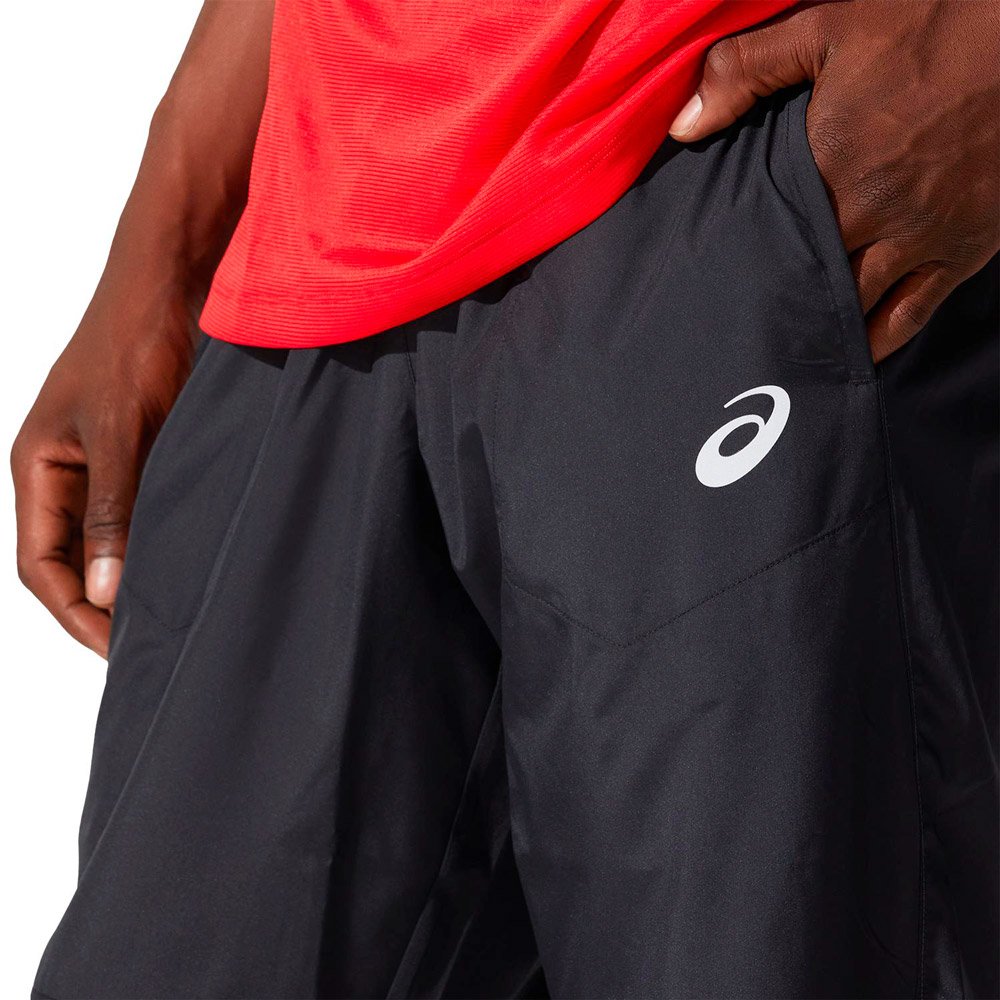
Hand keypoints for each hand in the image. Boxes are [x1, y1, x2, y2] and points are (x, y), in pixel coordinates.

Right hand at [11, 272, 195, 656]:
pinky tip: (189, 567)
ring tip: (172, 618)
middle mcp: (66, 473)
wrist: (175, 282)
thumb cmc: (135, 343)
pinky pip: (143, 515)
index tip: (118, 649)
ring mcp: (106, 464)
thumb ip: (112, 510)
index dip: (74, 613)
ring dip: (133, 579)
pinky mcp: (146, 454)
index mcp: (39, 468)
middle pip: (72, 562)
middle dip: (102, 607)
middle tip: (151, 645)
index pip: (41, 565)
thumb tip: (102, 591)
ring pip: (110, 542)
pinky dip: (160, 546)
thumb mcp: (121, 432)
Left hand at [669, 0, 999, 361]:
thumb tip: (683, 128)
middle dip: (772, 297)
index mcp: (826, 164)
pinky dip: (877, 342)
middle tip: (736, 323)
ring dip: (816, 324)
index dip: (737, 260)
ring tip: (780, 348)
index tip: (708, 280)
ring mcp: (918, 237)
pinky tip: (850, 359)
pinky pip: (910, 315)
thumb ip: (746, 71)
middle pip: (803, 275)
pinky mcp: (961, 250)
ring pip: (851, 304)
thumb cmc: (932, 21)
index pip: (766, 233)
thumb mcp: (827, 28)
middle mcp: (869, 212)